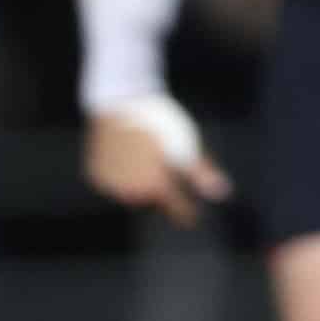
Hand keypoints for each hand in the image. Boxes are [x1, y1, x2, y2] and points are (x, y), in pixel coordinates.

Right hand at [85, 107, 232, 227]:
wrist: (122, 101)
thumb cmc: (160, 122)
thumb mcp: (187, 146)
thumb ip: (202, 173)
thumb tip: (223, 193)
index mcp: (157, 185)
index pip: (176, 210)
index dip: (186, 214)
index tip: (192, 219)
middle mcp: (131, 191)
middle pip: (151, 202)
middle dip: (159, 192)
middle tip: (163, 167)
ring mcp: (110, 185)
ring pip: (130, 194)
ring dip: (139, 185)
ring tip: (144, 158)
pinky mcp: (96, 176)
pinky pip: (112, 184)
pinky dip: (120, 176)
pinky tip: (126, 156)